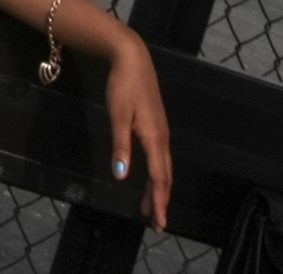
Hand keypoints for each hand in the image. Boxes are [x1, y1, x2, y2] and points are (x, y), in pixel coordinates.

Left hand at [104, 38, 173, 229]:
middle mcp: (161, 137)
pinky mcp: (156, 125)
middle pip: (164, 176)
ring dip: (158, 188)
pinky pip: (160, 157)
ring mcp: (161, 130)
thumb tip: (122, 176)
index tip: (159, 222)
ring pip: (163, 167)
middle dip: (161, 200)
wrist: (132, 58)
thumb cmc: (123, 87)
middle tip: (158, 223)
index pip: (159, 177)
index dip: (159, 201)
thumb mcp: (118, 117)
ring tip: (152, 207)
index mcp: (154, 138)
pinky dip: (157, 173)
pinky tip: (151, 177)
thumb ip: (121, 147)